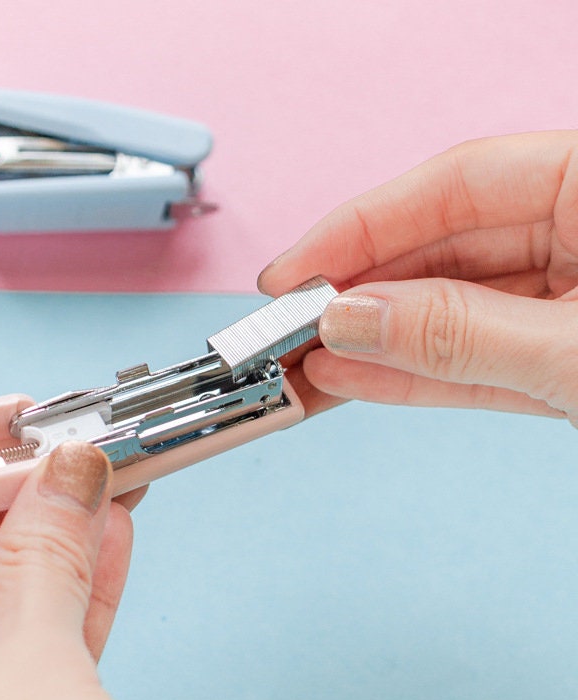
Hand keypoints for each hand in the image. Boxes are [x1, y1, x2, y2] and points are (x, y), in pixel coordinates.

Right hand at [259, 131, 577, 426]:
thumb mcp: (573, 346)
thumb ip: (461, 330)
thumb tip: (354, 320)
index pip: (458, 184)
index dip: (362, 226)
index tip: (294, 270)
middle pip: (443, 253)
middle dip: (358, 295)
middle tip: (286, 327)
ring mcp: (570, 305)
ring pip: (450, 317)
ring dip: (373, 346)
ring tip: (302, 366)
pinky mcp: (560, 365)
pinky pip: (474, 364)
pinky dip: (413, 376)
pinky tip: (351, 379)